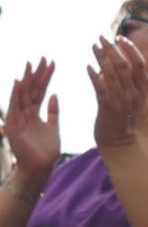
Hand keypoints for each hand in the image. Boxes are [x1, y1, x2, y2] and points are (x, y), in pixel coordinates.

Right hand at [5, 58, 60, 181]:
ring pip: (23, 95)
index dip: (45, 77)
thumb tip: (54, 94)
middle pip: (31, 90)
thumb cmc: (46, 150)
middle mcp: (25, 113)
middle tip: (43, 58)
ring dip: (27, 80)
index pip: (40, 91)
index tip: (51, 63)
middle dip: (37, 74)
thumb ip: (53, 111)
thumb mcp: (53, 127)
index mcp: (34, 113)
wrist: (40, 167)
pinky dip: (16, 94)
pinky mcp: (14, 126)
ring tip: (31, 64)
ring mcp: (18, 119)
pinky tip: (19, 82)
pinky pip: (15, 107)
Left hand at [87, 36, 147, 149]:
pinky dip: (94, 75)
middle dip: (112, 48)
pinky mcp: (108, 107)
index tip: (120, 38)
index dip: (131, 49)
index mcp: (142, 90)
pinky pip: (101, 88)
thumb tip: (112, 61)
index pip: (140, 63)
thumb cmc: (123, 118)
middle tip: (101, 37)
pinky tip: (88, 66)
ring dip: (101, 57)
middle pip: (124, 65)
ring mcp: (122, 100)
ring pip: (112, 73)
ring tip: (93, 46)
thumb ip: (127, 81)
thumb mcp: (132, 98)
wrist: (120, 142)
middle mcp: (134, 93)